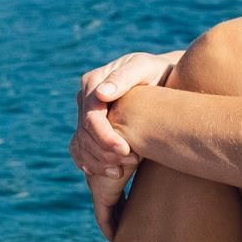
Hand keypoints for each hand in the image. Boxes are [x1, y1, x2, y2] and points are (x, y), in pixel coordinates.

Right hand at [75, 52, 176, 236]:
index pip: (90, 116)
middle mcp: (84, 99)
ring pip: (80, 146)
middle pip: (84, 134)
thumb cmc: (156, 71)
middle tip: (131, 164)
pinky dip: (92, 165)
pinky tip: (110, 174)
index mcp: (92, 82)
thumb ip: (124, 78)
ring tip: (122, 173)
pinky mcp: (90, 130)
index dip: (105, 136)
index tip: (126, 150)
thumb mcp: (143, 67)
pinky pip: (81, 152)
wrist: (161, 79)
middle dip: (104, 153)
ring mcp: (85, 115)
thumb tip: (102, 95)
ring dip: (98, 163)